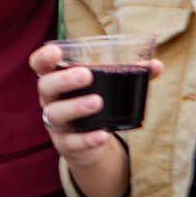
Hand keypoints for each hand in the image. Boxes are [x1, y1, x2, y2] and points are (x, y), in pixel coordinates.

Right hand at [31, 42, 161, 160]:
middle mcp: (50, 100)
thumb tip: (156, 65)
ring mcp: (55, 124)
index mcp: (56, 80)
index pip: (39, 65)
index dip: (43, 57)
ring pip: (55, 114)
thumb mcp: (105, 88)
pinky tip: (102, 134)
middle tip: (85, 75)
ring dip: (75, 107)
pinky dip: (87, 139)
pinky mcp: (66, 145)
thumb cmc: (93, 104)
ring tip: (97, 102)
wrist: (89, 144)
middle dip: (63, 80)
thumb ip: (128, 74)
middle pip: (46, 87)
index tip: (57, 51)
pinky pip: (72, 142)